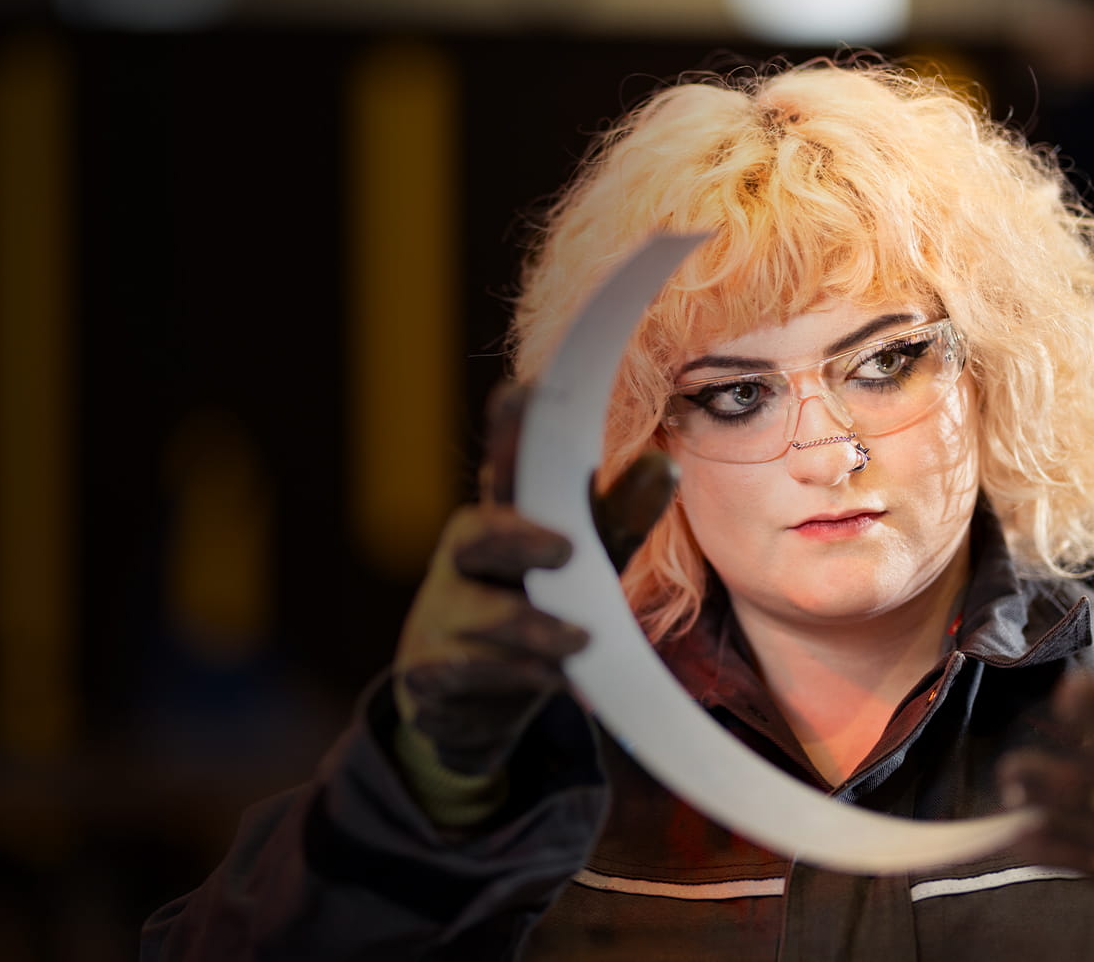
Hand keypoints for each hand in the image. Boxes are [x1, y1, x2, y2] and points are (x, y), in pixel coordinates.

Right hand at [394, 385, 676, 781]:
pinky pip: (470, 671)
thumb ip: (618, 518)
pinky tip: (555, 682)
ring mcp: (441, 612)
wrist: (467, 699)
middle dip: (517, 536)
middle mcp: (464, 557)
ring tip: (581, 641)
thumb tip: (664, 465)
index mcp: (502, 517)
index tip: (523, 394)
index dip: (509, 433)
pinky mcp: (429, 669)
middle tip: (566, 548)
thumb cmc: (536, 606)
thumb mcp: (585, 563)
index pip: (504, 467)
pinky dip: (519, 678)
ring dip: (535, 628)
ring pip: (481, 613)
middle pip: (475, 532)